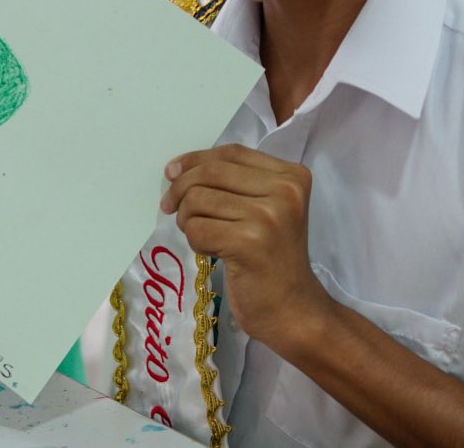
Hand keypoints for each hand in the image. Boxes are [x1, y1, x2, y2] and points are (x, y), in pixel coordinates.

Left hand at [160, 144, 329, 347]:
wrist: (293, 310)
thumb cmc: (273, 261)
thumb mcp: (267, 210)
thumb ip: (236, 184)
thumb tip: (179, 169)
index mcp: (291, 176)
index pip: (231, 153)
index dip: (195, 159)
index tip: (172, 172)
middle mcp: (284, 190)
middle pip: (211, 172)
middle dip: (180, 189)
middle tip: (170, 208)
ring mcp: (269, 216)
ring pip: (198, 199)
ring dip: (188, 220)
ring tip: (203, 236)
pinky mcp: (250, 242)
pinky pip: (197, 228)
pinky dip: (195, 241)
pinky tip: (211, 252)